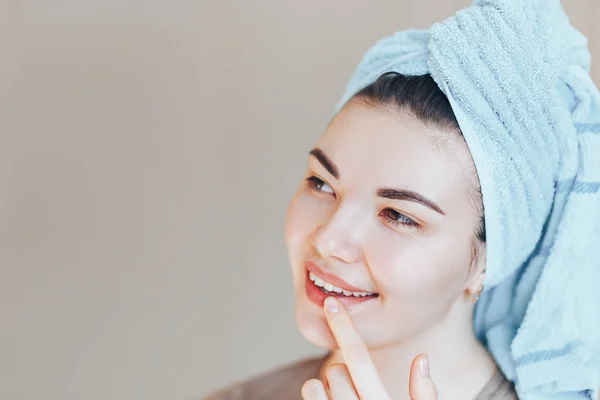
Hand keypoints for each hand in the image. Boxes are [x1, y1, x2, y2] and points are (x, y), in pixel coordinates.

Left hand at [301, 296, 437, 399]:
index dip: (343, 326)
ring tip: (346, 395)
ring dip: (330, 383)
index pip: (359, 356)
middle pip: (337, 370)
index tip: (330, 304)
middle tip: (357, 383)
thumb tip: (422, 359)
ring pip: (319, 383)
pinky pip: (310, 395)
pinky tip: (329, 397)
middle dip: (344, 371)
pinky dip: (315, 392)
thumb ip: (425, 395)